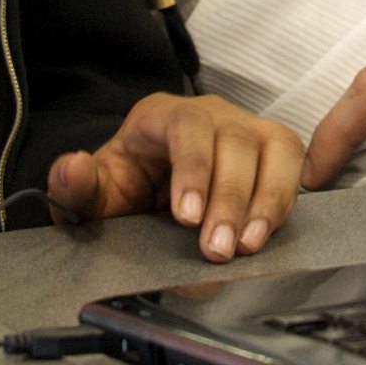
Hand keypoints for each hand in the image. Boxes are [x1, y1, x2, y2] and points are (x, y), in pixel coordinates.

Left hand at [47, 92, 304, 262]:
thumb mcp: (95, 192)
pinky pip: (292, 165)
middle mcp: (212, 114)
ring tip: (248, 246)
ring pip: (273, 149)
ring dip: (265, 201)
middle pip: (234, 141)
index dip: (193, 170)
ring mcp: (248, 129)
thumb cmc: (127, 188)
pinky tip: (269, 234)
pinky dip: (285, 199)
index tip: (186, 218)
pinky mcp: (273, 152)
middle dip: (228, 199)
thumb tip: (73, 167)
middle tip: (217, 250)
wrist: (151, 193)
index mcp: (162, 115)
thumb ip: (76, 185)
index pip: (186, 128)